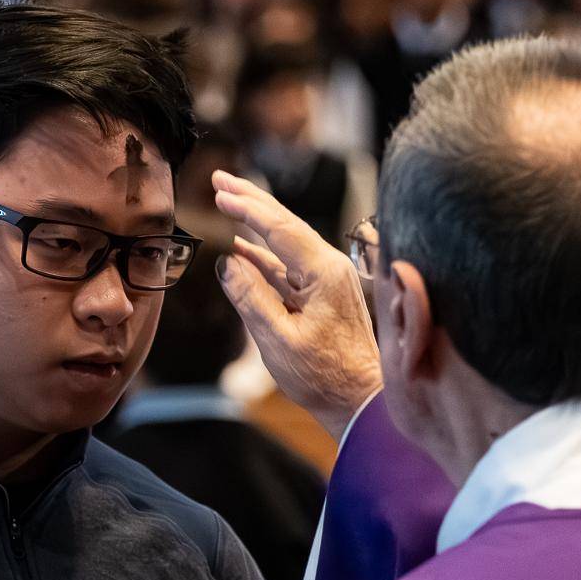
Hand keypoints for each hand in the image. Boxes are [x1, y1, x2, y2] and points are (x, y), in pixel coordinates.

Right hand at [211, 170, 382, 439]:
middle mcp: (329, 268)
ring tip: (228, 199)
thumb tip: (227, 263)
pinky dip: (263, 252)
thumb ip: (250, 298)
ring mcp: (327, 280)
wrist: (362, 401)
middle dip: (251, 199)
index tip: (218, 192)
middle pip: (285, 223)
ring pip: (286, 240)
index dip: (247, 208)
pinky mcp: (322, 295)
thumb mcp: (278, 340)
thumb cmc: (324, 376)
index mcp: (323, 273)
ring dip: (255, 221)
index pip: (279, 228)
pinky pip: (287, 264)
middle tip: (219, 178)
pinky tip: (242, 247)